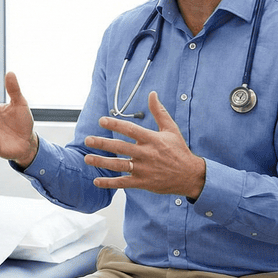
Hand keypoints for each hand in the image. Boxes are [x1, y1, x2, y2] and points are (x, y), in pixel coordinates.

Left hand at [83, 92, 205, 197]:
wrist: (190, 175)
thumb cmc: (179, 150)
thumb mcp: (171, 129)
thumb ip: (159, 111)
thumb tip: (152, 93)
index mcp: (152, 139)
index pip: (130, 130)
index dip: (115, 124)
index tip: (101, 120)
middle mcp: (147, 154)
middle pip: (120, 147)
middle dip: (102, 143)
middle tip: (87, 140)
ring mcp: (144, 169)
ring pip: (119, 165)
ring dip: (102, 162)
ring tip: (87, 158)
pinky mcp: (143, 182)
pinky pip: (124, 183)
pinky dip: (110, 183)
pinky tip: (97, 181)